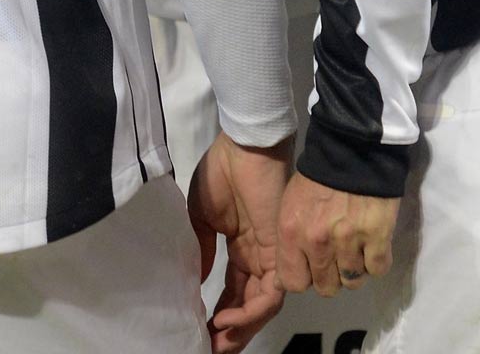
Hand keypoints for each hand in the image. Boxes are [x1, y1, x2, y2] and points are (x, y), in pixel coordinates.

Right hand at [189, 132, 293, 352]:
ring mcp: (270, 256)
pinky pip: (271, 293)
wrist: (244, 146)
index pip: (234, 292)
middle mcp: (258, 257)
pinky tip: (226, 318)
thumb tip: (201, 279)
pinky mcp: (278, 253)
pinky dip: (250, 311)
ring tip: (217, 341)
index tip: (201, 332)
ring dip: (240, 329)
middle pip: (249, 306)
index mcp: (241, 248)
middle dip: (232, 332)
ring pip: (261, 306)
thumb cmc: (221, 173)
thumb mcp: (201, 216)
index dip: (220, 314)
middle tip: (211, 349)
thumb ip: (204, 249)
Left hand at [277, 171, 400, 298]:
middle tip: (336, 255)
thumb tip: (281, 282)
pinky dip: (376, 261)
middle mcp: (318, 242)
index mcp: (291, 233)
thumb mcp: (290, 205)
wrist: (353, 149)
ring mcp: (349, 242)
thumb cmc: (318, 177)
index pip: (293, 283)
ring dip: (354, 269)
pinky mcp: (378, 238)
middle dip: (331, 276)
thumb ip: (286, 243)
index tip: (311, 267)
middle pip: (326, 288)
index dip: (304, 278)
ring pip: (353, 282)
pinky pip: (377, 269)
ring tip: (356, 248)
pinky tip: (372, 244)